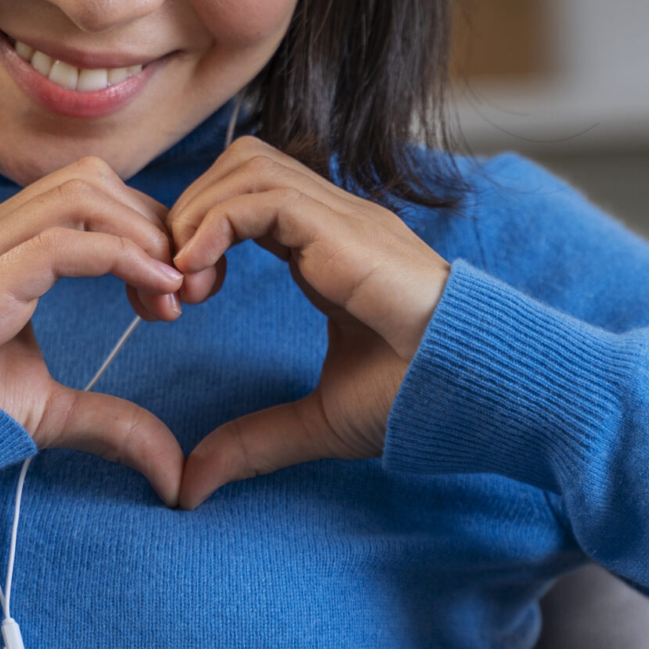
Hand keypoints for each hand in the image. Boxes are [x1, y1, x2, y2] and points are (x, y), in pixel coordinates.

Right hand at [0, 157, 187, 504]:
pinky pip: (59, 243)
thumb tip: (172, 472)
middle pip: (92, 181)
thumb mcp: (47, 414)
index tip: (176, 293)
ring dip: (142, 236)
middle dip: (152, 225)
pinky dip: (121, 258)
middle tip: (185, 291)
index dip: (144, 230)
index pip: (86, 195)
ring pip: (80, 195)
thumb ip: (110, 424)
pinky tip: (155, 293)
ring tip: (170, 294)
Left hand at [166, 138, 450, 508]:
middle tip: (169, 289)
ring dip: (197, 214)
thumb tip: (191, 484)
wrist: (479, 386)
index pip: (245, 199)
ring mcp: (341, 216)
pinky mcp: (344, 228)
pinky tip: (200, 275)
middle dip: (186, 214)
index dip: (197, 235)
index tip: (175, 301)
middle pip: (237, 165)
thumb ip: (255, 441)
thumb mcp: (319, 421)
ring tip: (184, 284)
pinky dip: (216, 224)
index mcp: (327, 248)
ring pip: (245, 164)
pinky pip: (262, 196)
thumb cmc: (418, 396)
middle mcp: (332, 219)